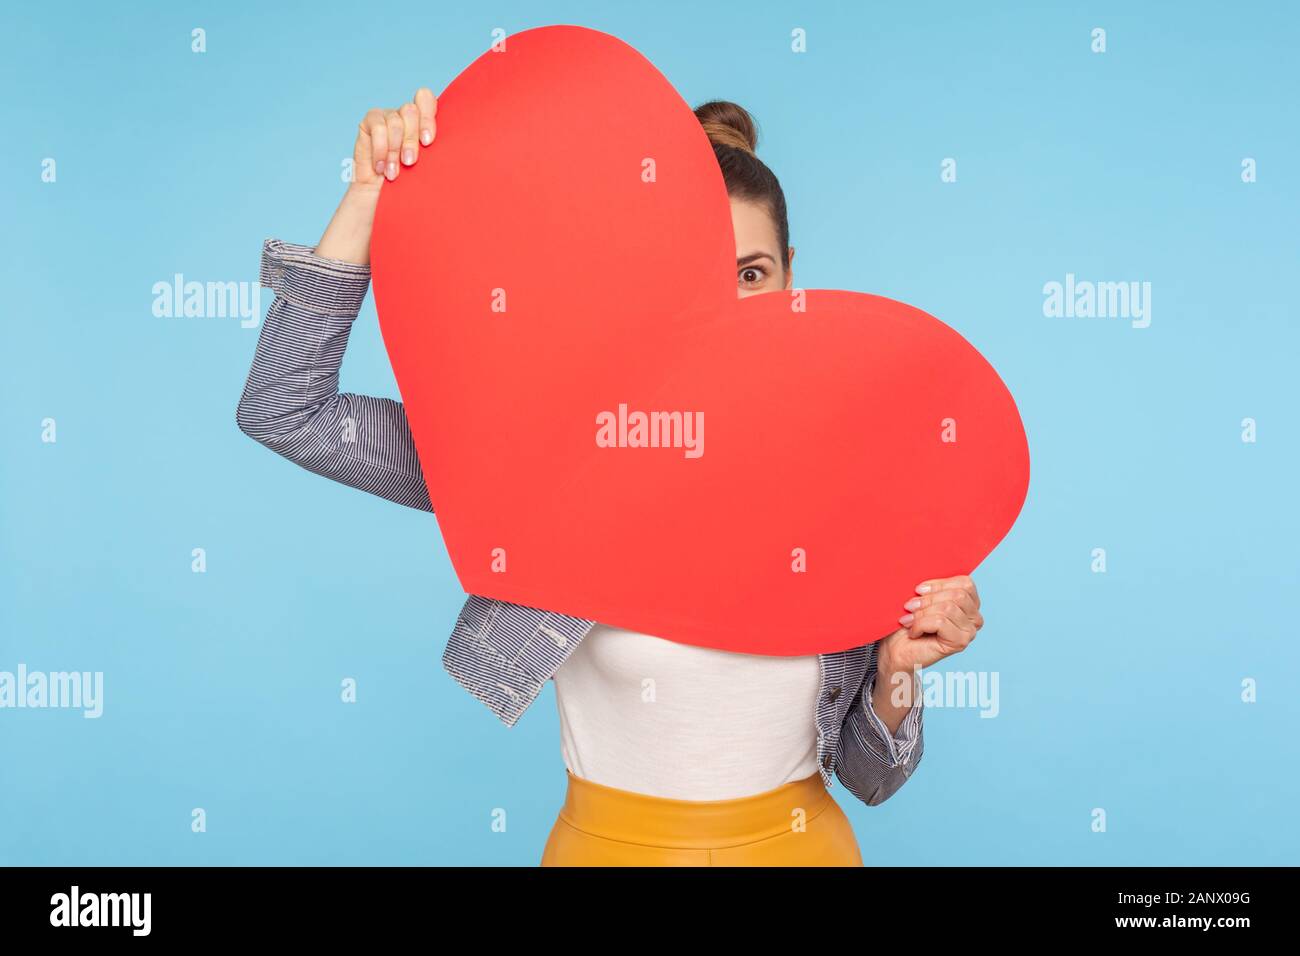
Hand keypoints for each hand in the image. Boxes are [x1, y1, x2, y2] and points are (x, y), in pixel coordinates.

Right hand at [315, 87, 437, 264]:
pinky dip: (380, 149)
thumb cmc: (410, 188)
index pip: (425, 98)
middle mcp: (404, 116)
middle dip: (411, 139)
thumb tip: (470, 147)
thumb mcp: (429, 169)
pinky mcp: (368, 124)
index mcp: (422, 121)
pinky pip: (377, 126)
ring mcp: (386, 118)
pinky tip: (380, 167)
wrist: (382, 203)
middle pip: (411, 110)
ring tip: (394, 172)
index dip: (427, 116)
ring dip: (395, 150)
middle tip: (411, 163)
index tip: (429, 142)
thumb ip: (437, 151)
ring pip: (394, 120)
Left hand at [877, 574, 983, 675]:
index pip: (965, 583)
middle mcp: (975, 618)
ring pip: (948, 608)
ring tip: (909, 620)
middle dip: (928, 599)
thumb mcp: (920, 597)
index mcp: (970, 603)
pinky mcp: (960, 643)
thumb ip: (932, 586)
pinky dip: (921, 624)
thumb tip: (929, 564)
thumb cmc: (907, 623)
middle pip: (958, 595)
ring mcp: (970, 632)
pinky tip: (914, 632)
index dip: (939, 584)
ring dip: (922, 612)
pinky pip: (940, 622)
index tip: (918, 590)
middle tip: (909, 607)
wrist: (896, 651)